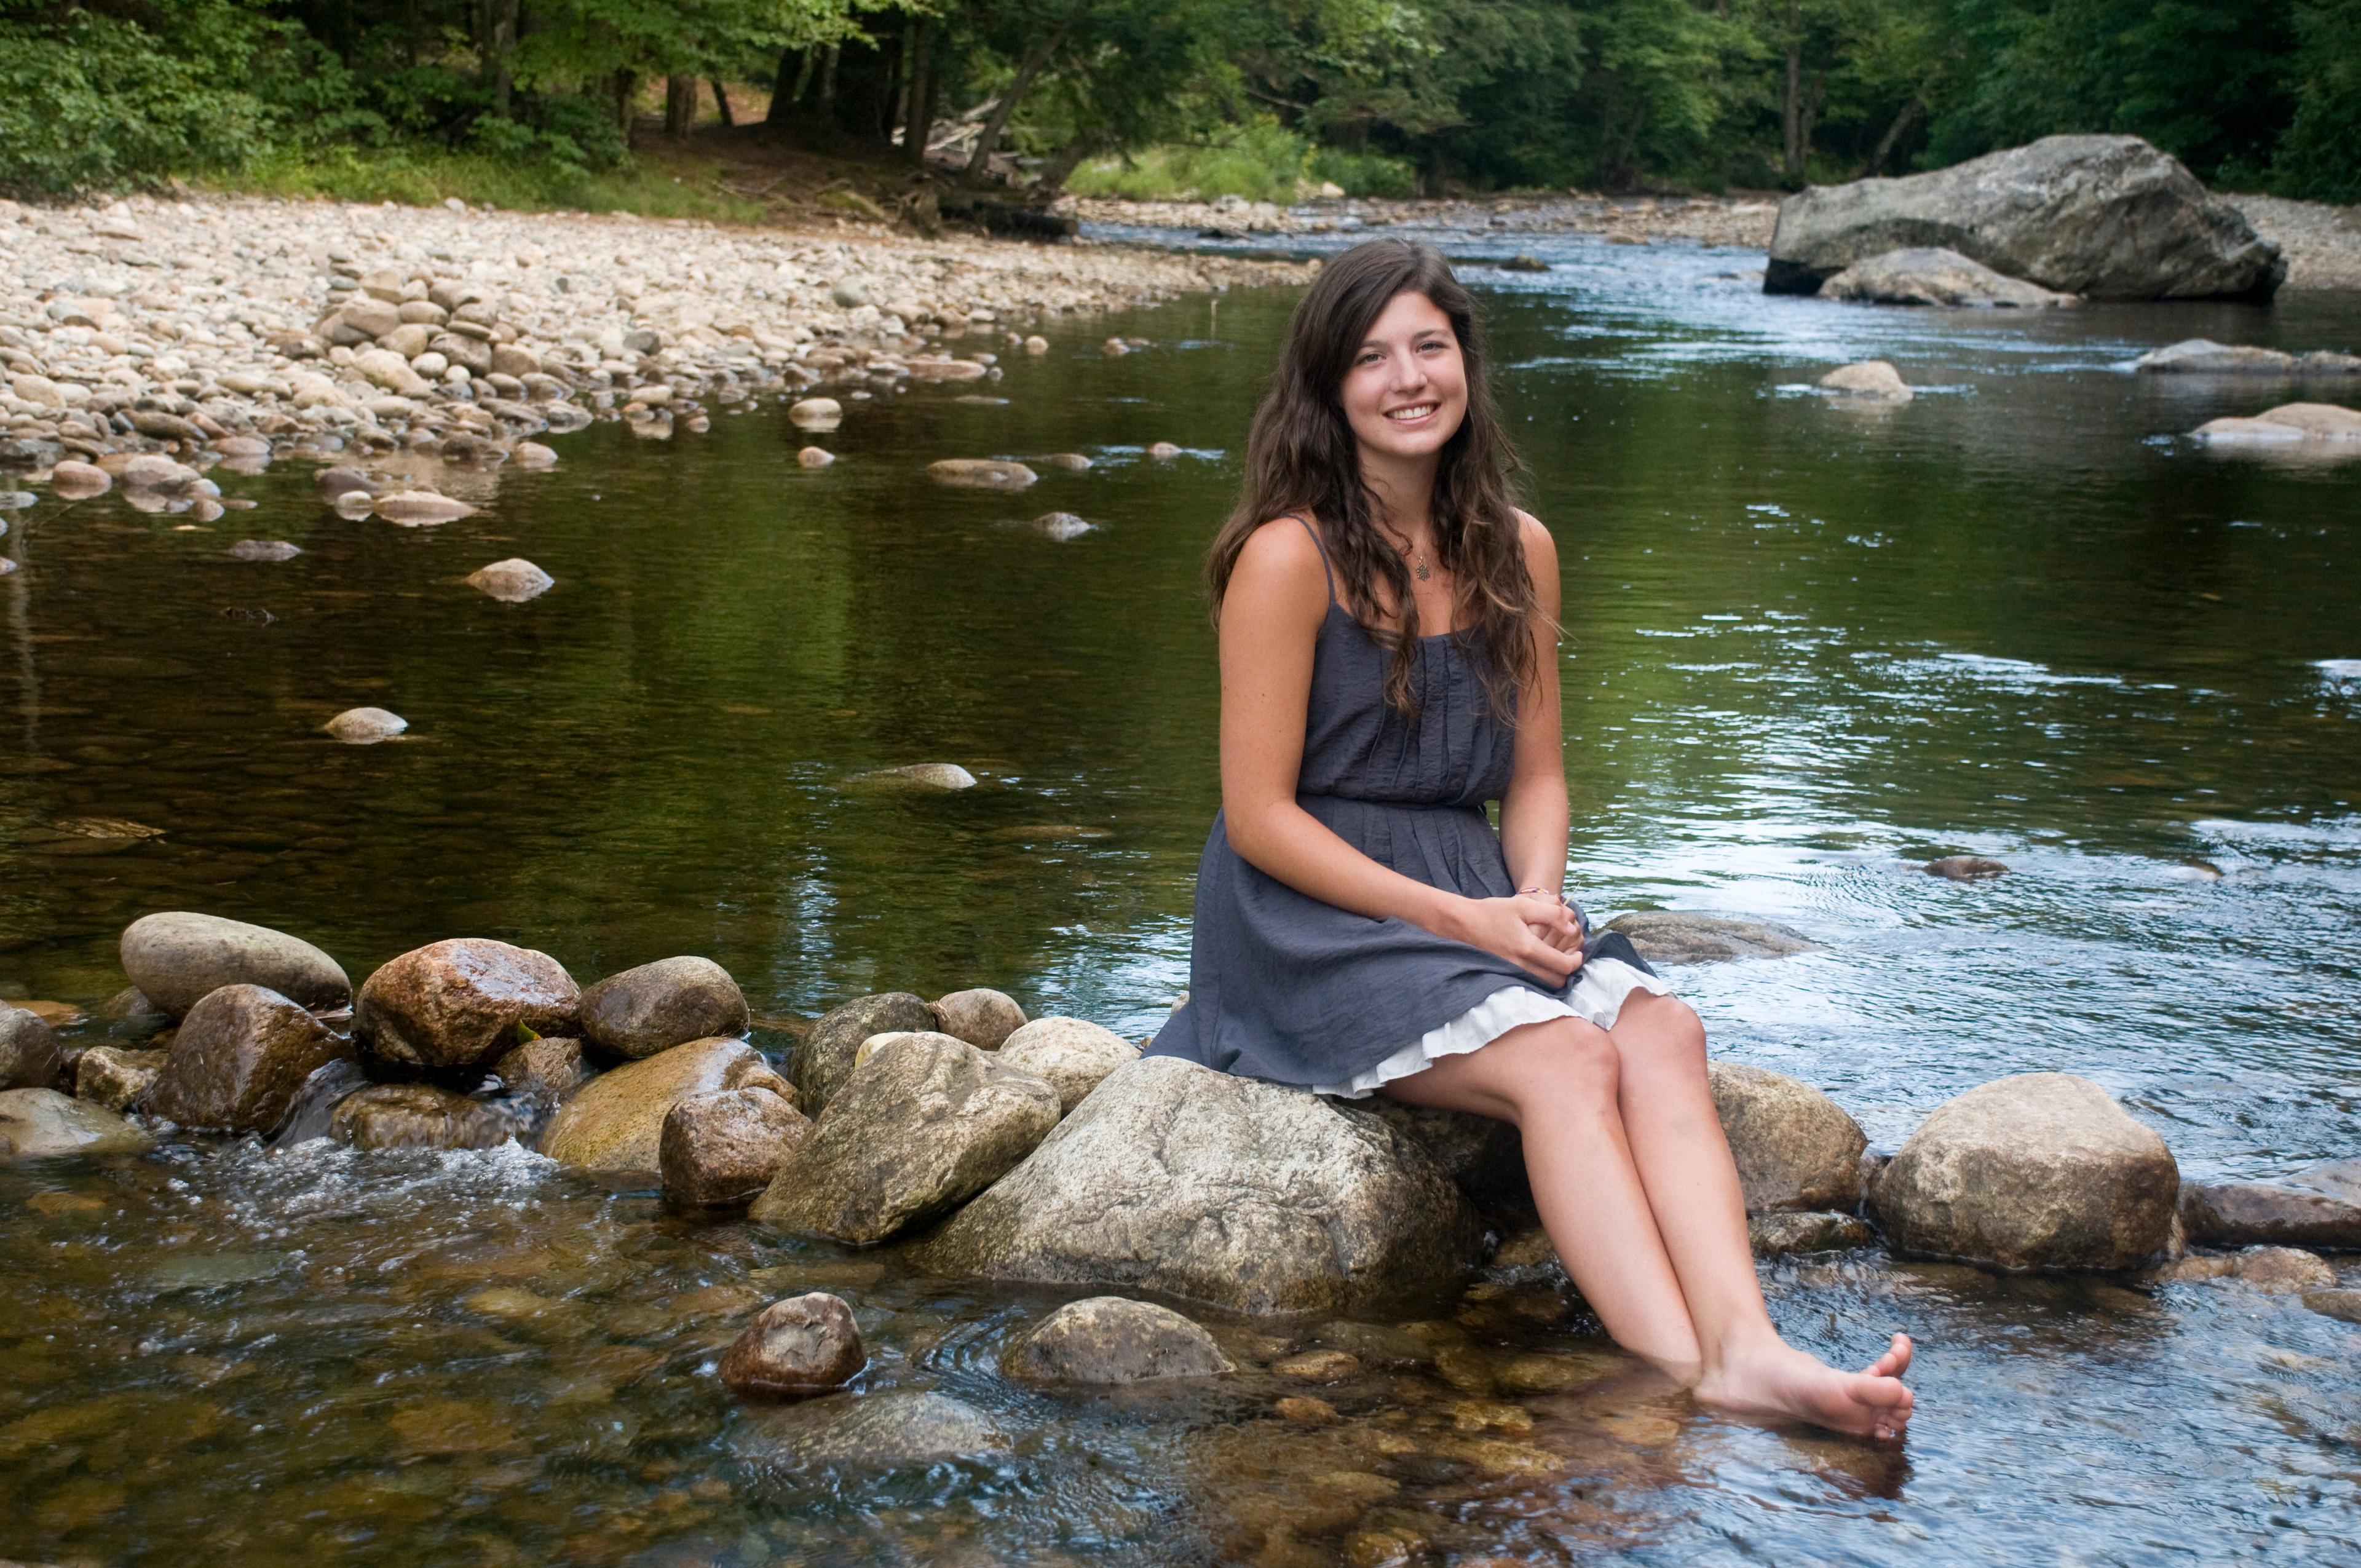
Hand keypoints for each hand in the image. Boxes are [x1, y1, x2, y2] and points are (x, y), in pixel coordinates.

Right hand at [1443, 894, 1581, 985]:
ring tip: (1557, 960)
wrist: (1463, 923)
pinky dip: (1541, 976)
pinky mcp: (1506, 973)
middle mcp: (1521, 965)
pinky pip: (1531, 982)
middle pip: (1556, 982)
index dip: (1576, 960)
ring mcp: (1512, 972)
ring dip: (1555, 975)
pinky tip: (1540, 962)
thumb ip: (1551, 915)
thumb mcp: (1524, 906)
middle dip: (1568, 972)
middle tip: (1569, 957)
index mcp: (1528, 949)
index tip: (1578, 953)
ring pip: (1544, 985)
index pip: (1563, 965)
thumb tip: (1571, 928)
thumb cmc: (1493, 911)